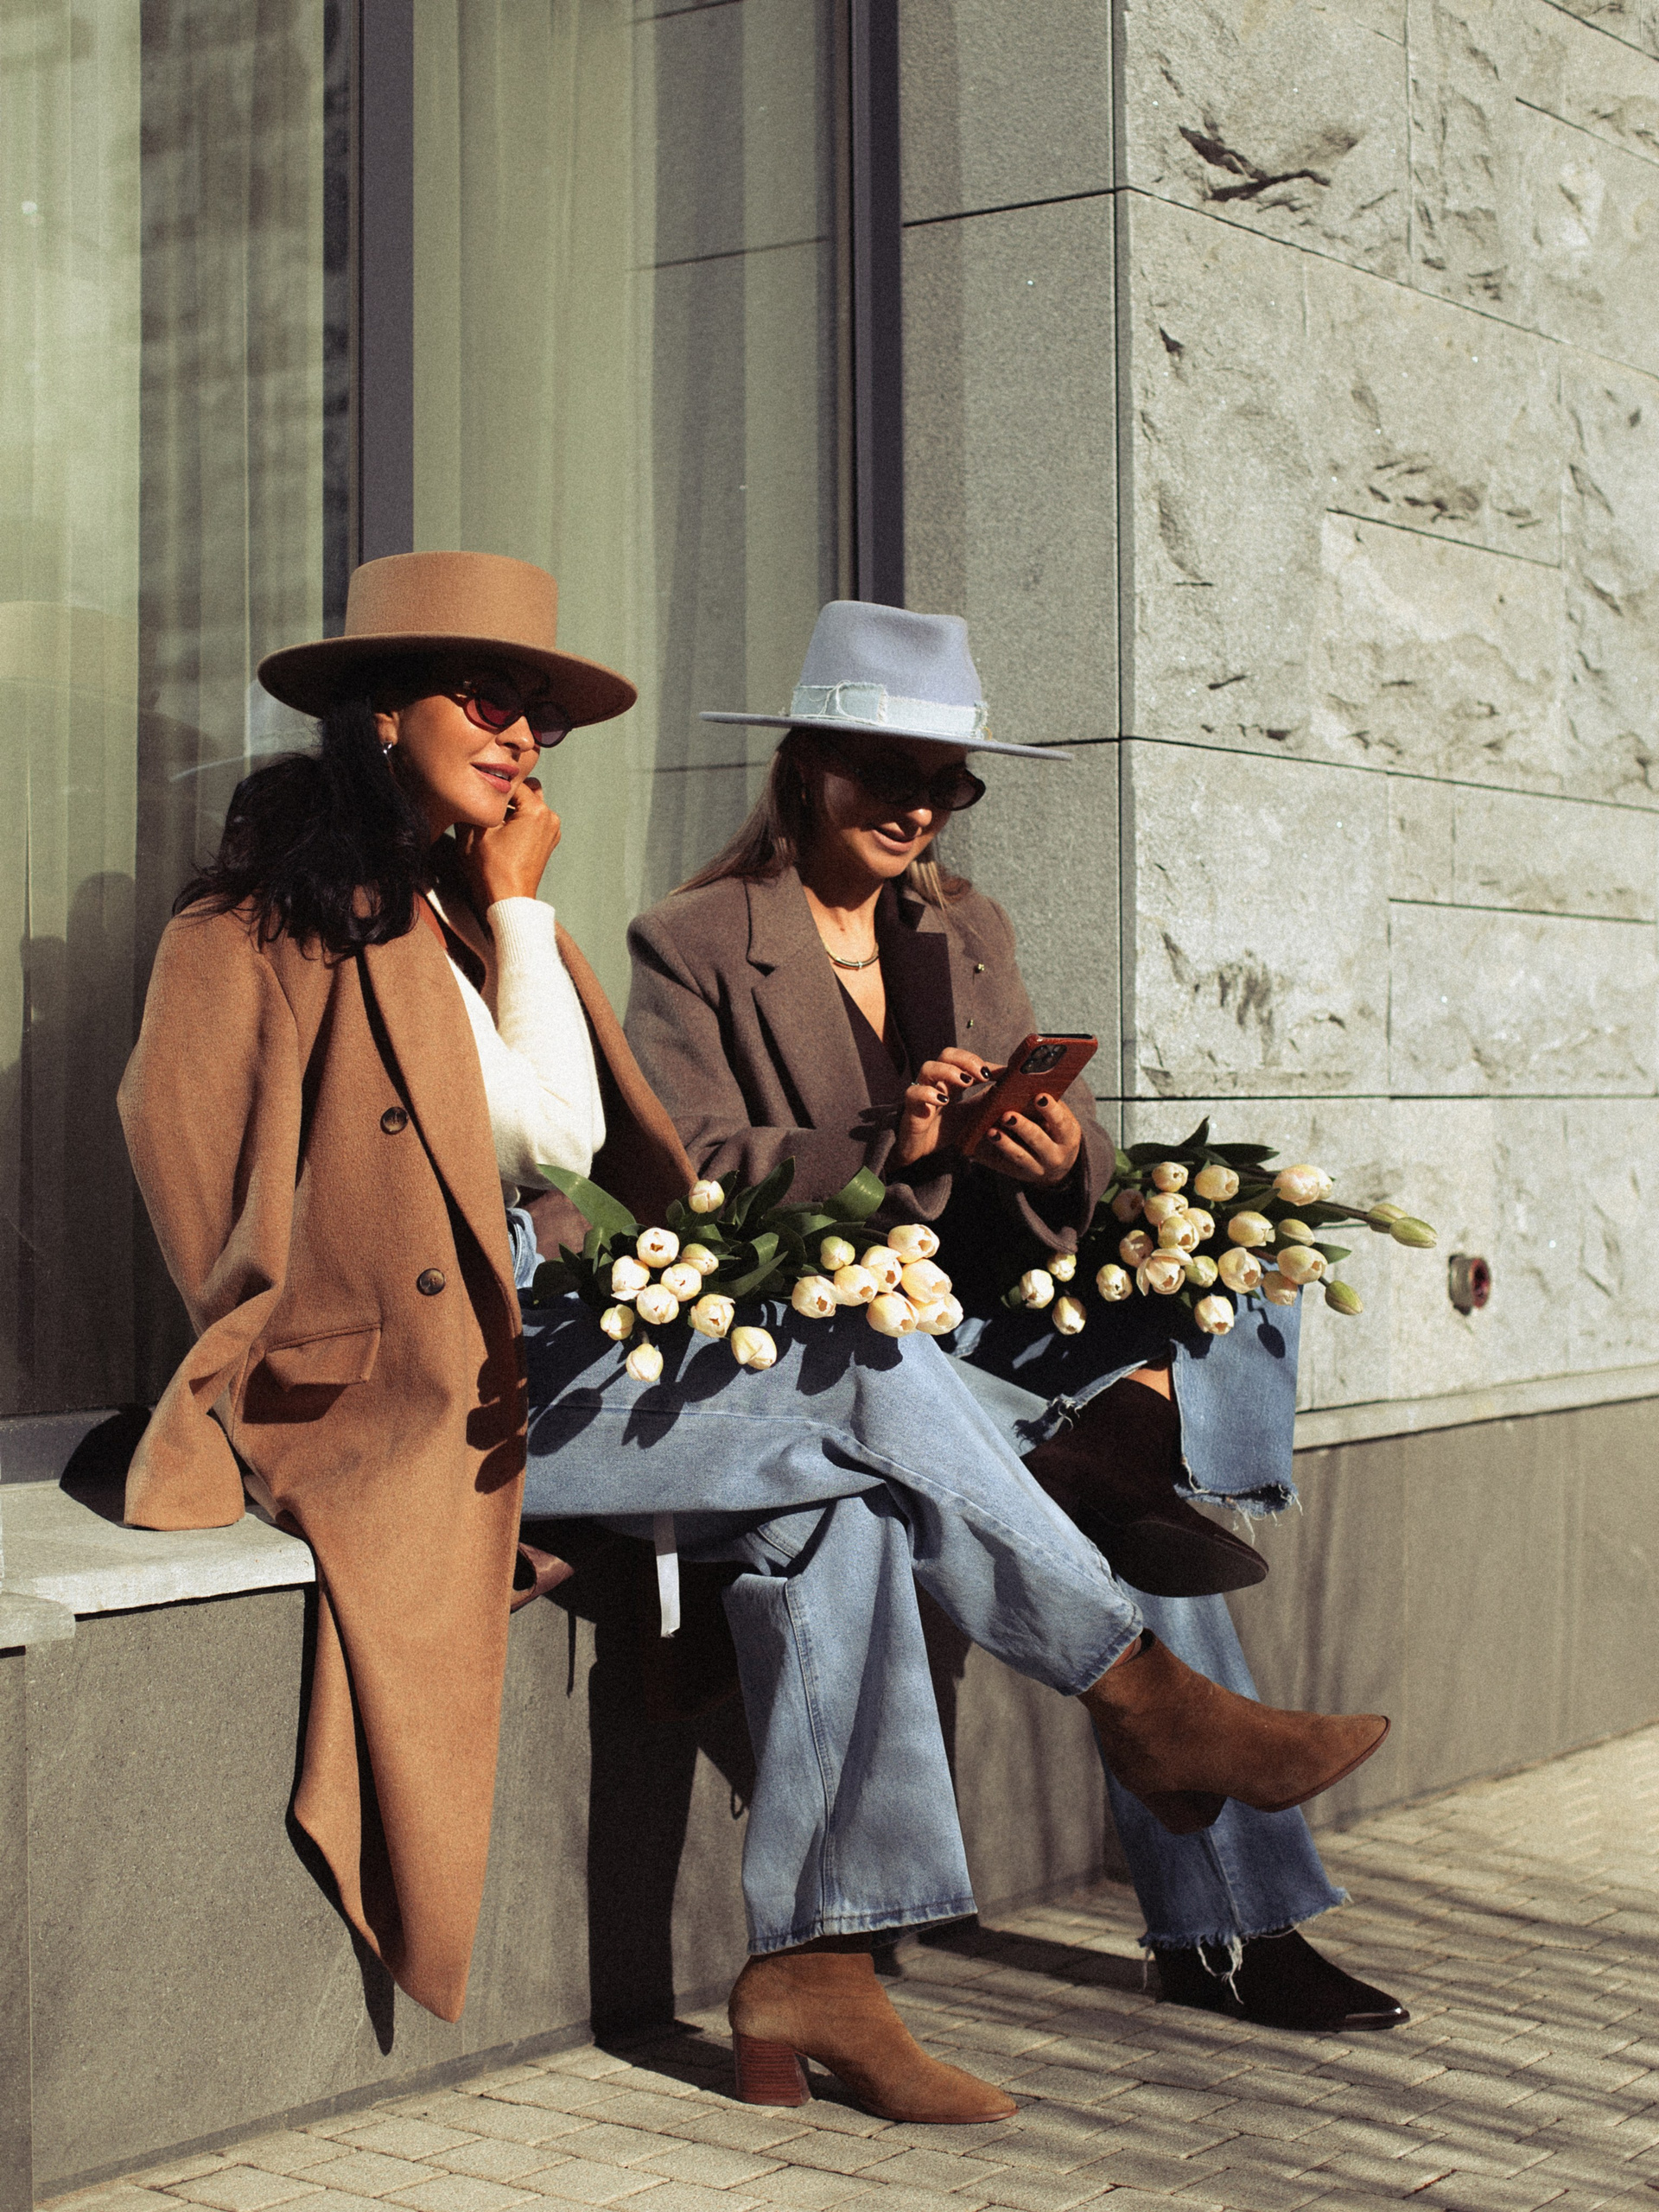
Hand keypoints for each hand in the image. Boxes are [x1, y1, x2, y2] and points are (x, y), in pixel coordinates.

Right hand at [456, 776, 560, 906]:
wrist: (507, 901)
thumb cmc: (491, 870)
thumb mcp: (473, 832)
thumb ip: (473, 804)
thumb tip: (467, 788)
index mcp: (537, 810)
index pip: (513, 781)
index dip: (493, 782)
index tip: (479, 785)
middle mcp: (550, 817)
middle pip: (527, 789)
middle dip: (508, 792)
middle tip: (487, 801)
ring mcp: (551, 831)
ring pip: (531, 803)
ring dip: (514, 806)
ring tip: (493, 817)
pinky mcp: (547, 842)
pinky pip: (533, 819)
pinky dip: (520, 819)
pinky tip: (501, 829)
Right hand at [893, 1047, 995, 1167]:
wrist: (920, 1152)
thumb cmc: (944, 1130)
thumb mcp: (973, 1115)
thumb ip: (988, 1101)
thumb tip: (1012, 1091)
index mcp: (951, 1081)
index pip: (966, 1061)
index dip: (983, 1063)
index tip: (1003, 1073)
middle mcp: (936, 1082)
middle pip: (947, 1054)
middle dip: (967, 1060)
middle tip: (983, 1075)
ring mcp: (922, 1092)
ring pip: (929, 1068)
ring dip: (949, 1071)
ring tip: (966, 1082)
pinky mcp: (911, 1108)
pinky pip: (914, 1093)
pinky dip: (928, 1093)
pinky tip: (943, 1101)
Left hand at [973, 1091, 1081, 1188]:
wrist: (1053, 1162)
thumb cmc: (1050, 1127)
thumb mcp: (1055, 1115)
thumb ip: (1045, 1099)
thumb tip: (1021, 1072)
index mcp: (1068, 1134)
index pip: (1062, 1122)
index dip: (1051, 1110)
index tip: (1039, 1096)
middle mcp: (1057, 1155)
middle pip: (1039, 1140)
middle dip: (1023, 1127)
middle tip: (1007, 1115)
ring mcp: (1039, 1167)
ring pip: (1021, 1155)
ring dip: (1005, 1143)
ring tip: (991, 1130)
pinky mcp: (1021, 1173)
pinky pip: (1007, 1163)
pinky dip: (996, 1151)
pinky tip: (987, 1139)